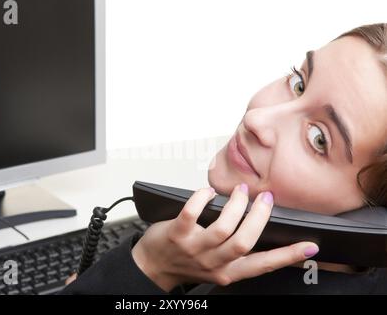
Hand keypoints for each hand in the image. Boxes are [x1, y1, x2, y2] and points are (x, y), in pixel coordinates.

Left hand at [131, 184, 318, 291]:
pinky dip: (202, 198)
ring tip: (242, 191)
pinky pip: (192, 213)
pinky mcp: (176, 234)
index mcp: (228, 271)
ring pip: (223, 228)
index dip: (287, 256)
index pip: (262, 265)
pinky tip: (208, 192)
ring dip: (236, 205)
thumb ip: (237, 253)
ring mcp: (194, 249)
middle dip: (259, 218)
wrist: (153, 267)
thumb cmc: (187, 263)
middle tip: (266, 199)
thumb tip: (260, 226)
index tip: (309, 246)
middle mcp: (214, 262)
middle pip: (244, 242)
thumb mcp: (218, 266)